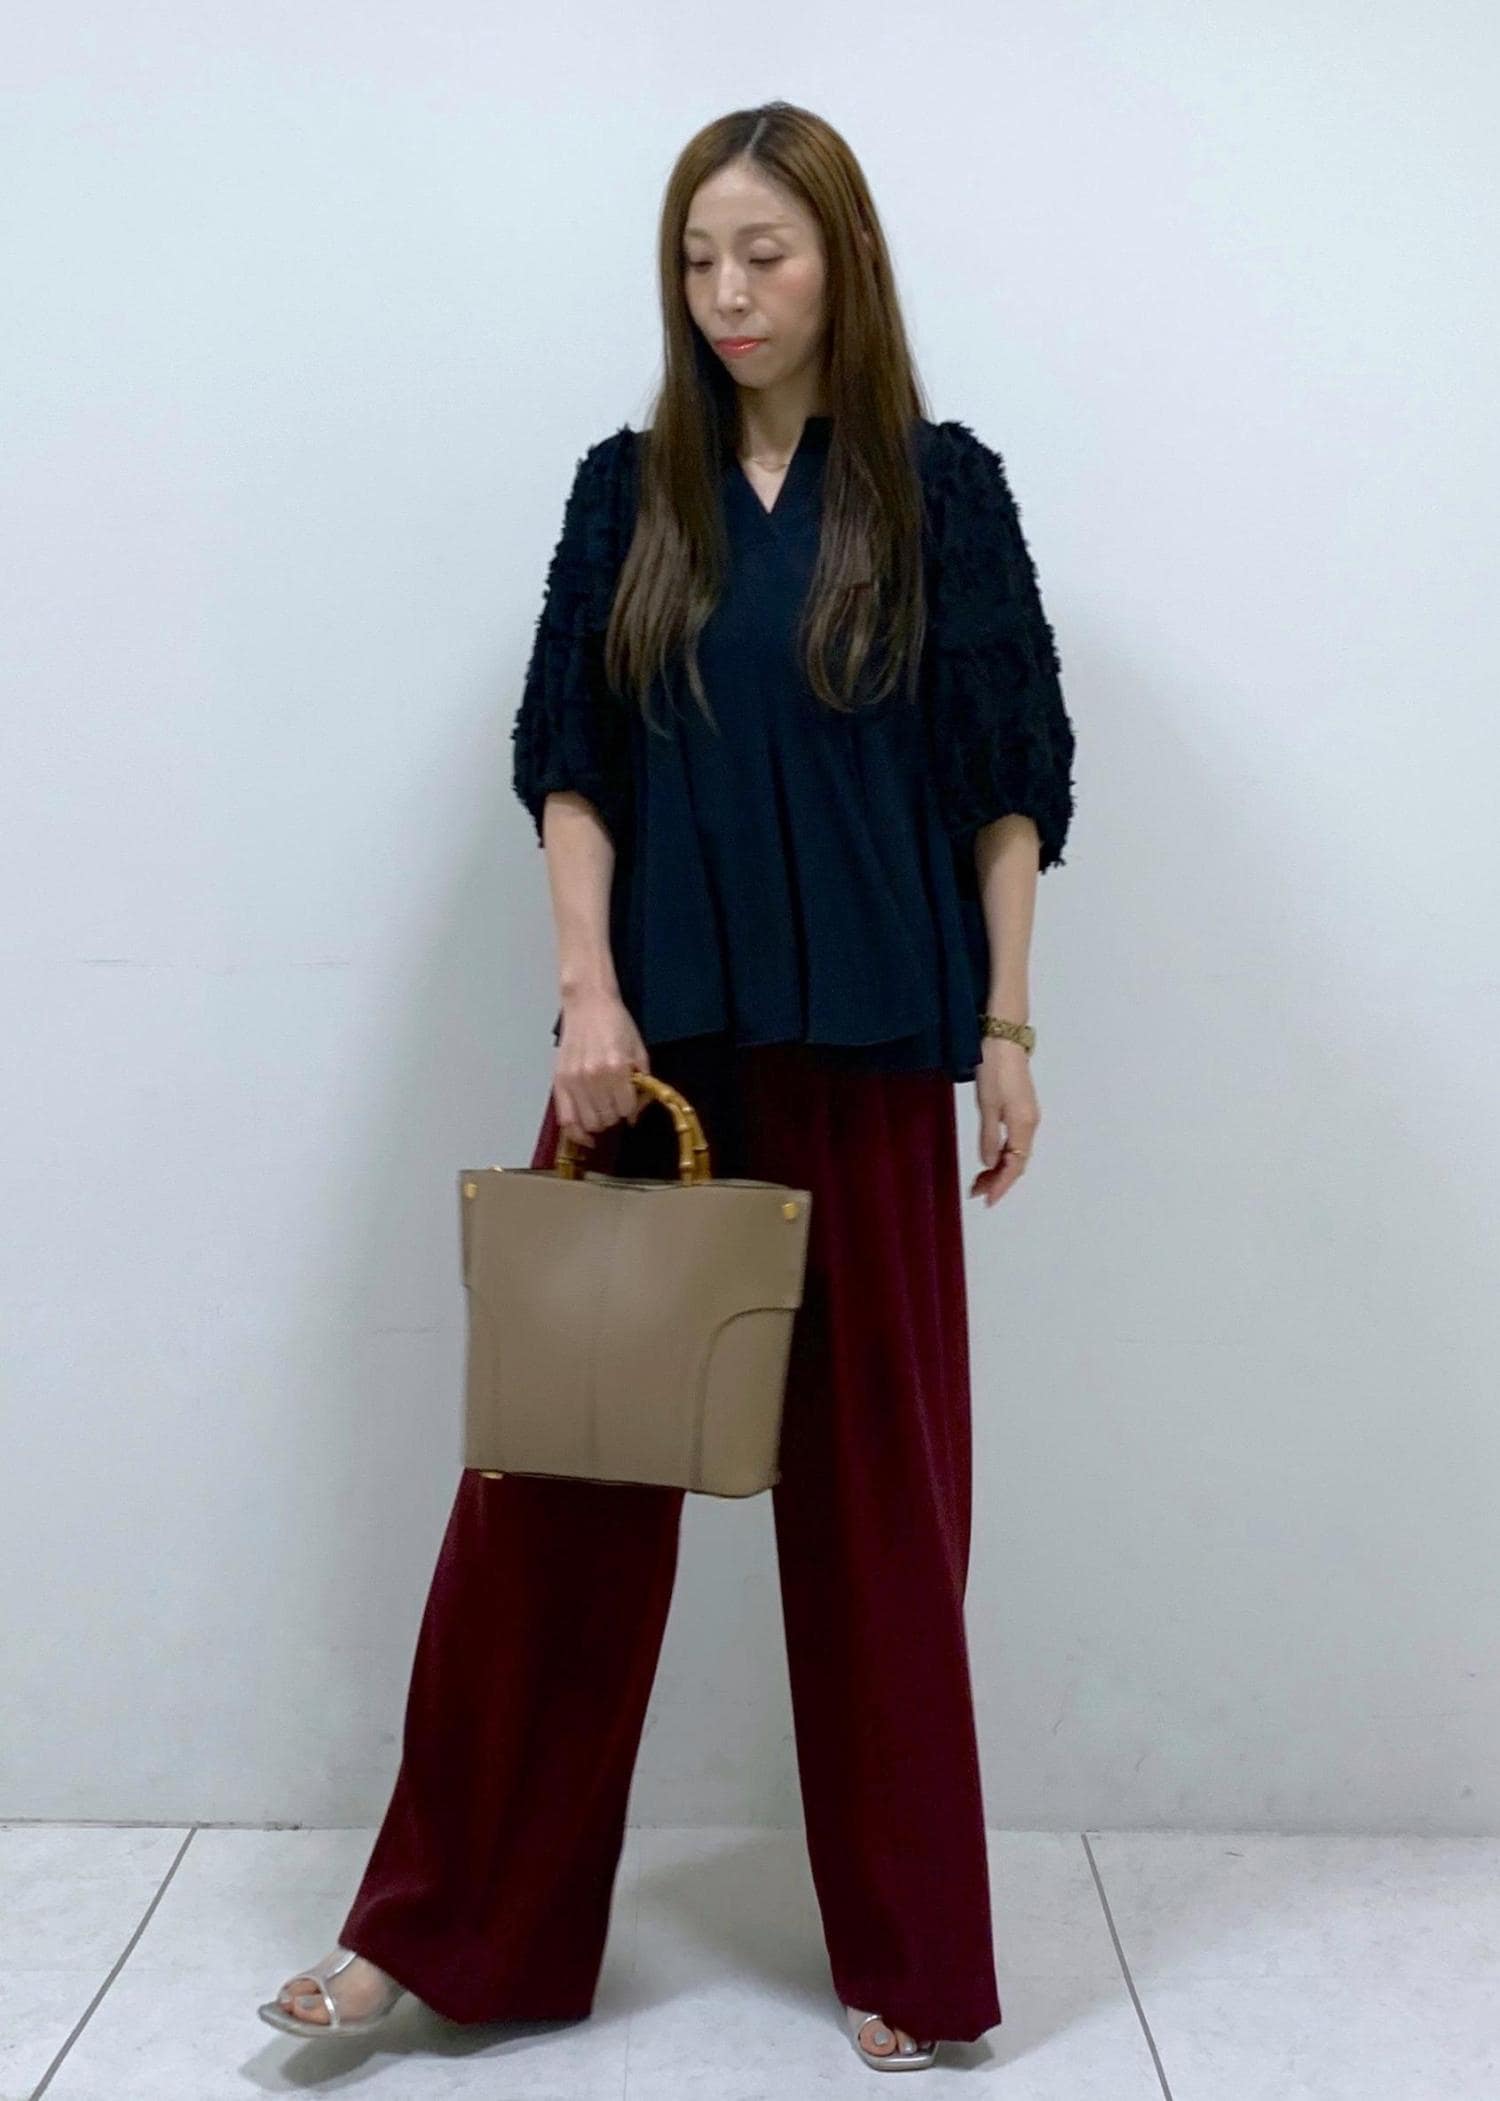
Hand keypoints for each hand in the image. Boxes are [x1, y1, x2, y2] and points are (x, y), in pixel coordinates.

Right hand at [553, 990, 650, 1148]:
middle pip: (608, 1119)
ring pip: (589, 1123)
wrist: (588, 1004)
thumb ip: (642, 1084)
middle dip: (615, 1114)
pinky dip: (576, 1133)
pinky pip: (566, 1120)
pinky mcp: (559, 1082)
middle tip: (615, 1101)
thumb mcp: (639, 1051)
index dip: (631, 1107)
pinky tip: (585, 1136)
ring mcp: (574, 1081)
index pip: (626, 1109)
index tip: (630, 1100)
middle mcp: (593, 1078)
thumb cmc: (617, 1024)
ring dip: (599, 1120)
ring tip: (601, 1107)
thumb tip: (635, 1115)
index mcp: (616, 1068)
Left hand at [970, 1037, 1038, 1206]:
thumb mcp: (987, 1104)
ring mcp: (1028, 1116)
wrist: (1004, 1039)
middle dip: (999, 1180)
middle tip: (976, 1192)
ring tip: (979, 1180)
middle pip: (1018, 1162)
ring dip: (1000, 1169)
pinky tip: (991, 1158)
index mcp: (1024, 1124)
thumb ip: (989, 1136)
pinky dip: (1003, 1154)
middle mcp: (1031, 1124)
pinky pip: (1016, 1141)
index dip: (1001, 1185)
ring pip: (1017, 1153)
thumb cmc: (994, 1069)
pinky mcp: (1022, 1109)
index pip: (1015, 1165)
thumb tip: (989, 1162)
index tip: (986, 1199)